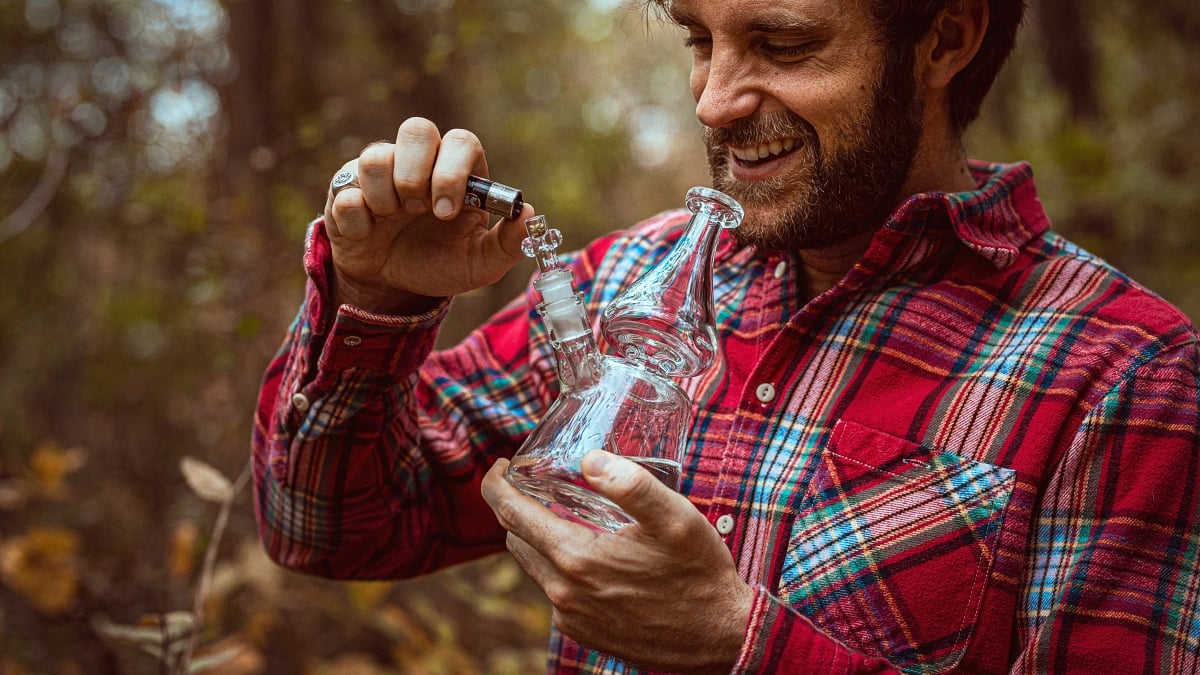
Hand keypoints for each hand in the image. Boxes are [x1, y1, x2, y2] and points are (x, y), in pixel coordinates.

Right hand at [323, 117, 531, 313]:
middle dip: (416, 174)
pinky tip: (368, 233)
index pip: (461, 142)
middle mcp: (419, 161)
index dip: (453, 172)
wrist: (392, 285)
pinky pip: (345, 191)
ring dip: (385, 197)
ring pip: (375, 156)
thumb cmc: (439, 263)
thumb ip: (508, 243)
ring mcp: (381, 171)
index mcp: (457, 171)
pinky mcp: (345, 188)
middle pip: (416, 128)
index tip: (446, 212)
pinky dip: (357, 220)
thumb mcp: (479, 263)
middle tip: (417, 210)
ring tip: (392, 221)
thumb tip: (530, 214)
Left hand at [481, 451, 752, 673]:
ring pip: (535, 566)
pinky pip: (556, 590)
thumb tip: (589, 458)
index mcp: (576, 559)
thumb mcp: (675, 518)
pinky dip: (560, 565)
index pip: (511, 515)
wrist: (721, 637)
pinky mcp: (583, 632)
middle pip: (517, 540)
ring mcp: (571, 617)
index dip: (497, 485)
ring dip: (540, 537)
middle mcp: (563, 593)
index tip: (500, 466)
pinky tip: (591, 553)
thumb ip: (632, 485)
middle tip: (535, 482)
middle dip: (517, 508)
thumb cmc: (700, 574)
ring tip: (563, 512)